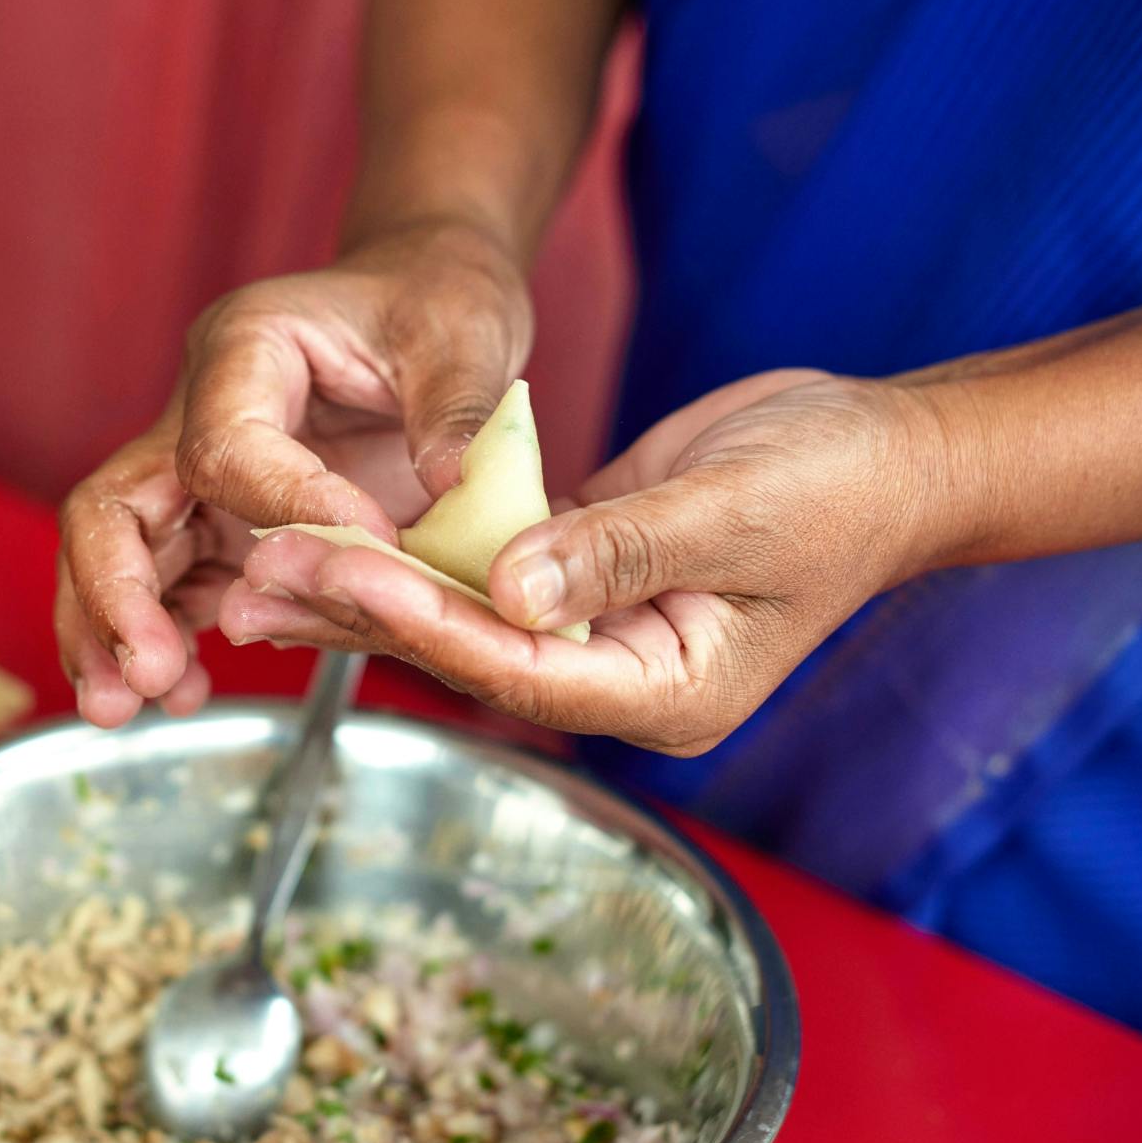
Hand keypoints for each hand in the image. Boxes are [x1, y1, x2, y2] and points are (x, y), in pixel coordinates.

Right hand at [55, 225, 535, 725]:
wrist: (426, 297)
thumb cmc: (434, 300)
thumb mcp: (464, 331)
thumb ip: (456, 407)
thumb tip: (455, 483)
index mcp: (247, 350)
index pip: (226, 447)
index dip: (287, 509)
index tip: (368, 551)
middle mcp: (200, 412)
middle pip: (117, 504)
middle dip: (117, 592)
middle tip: (145, 670)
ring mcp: (203, 476)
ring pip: (121, 553)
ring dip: (112, 631)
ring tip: (127, 706)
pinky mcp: (227, 525)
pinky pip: (173, 585)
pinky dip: (164, 638)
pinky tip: (185, 693)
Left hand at [224, 369, 956, 755]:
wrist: (884, 452)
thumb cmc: (838, 484)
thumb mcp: (739, 512)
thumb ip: (623, 551)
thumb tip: (511, 589)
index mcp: (667, 690)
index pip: (522, 668)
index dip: (430, 622)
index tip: (345, 572)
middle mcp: (617, 675)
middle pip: (469, 653)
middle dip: (366, 612)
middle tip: (256, 578)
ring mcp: (593, 631)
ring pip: (459, 617)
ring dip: (366, 588)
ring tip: (259, 566)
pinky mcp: (573, 578)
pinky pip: (478, 575)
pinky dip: (411, 554)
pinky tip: (334, 536)